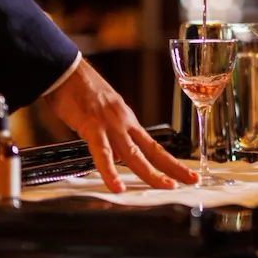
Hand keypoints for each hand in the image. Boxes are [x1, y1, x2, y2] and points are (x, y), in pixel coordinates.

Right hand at [43, 59, 196, 191]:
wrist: (67, 71)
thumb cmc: (80, 90)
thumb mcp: (104, 112)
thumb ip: (111, 132)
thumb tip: (113, 152)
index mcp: (128, 121)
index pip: (154, 147)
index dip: (171, 162)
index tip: (187, 174)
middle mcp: (124, 123)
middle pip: (152, 151)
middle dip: (172, 169)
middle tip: (190, 181)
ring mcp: (110, 125)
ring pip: (133, 155)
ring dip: (150, 173)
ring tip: (165, 187)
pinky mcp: (92, 126)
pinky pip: (102, 153)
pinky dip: (110, 171)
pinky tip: (117, 186)